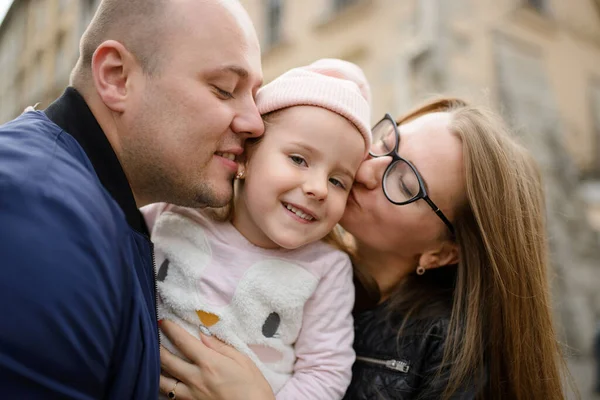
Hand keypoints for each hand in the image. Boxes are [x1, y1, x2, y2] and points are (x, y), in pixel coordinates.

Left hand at [159, 320, 274, 399]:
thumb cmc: (254, 387)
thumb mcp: (242, 361)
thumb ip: (220, 347)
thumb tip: (203, 333)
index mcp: (209, 363)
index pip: (183, 342)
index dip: (171, 329)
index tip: (164, 322)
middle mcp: (196, 379)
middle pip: (167, 361)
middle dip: (157, 346)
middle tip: (153, 336)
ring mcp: (191, 395)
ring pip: (162, 382)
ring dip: (156, 368)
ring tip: (154, 359)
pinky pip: (171, 396)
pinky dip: (164, 387)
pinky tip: (164, 381)